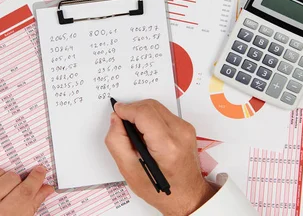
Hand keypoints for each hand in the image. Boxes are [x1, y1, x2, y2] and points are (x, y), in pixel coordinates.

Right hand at [105, 100, 215, 215]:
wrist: (187, 195)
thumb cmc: (161, 189)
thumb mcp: (130, 171)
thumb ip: (117, 142)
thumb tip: (115, 119)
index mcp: (167, 146)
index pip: (144, 114)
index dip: (126, 110)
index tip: (116, 112)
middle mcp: (180, 133)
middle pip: (150, 106)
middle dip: (132, 110)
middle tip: (122, 125)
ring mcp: (185, 128)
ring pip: (156, 107)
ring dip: (141, 114)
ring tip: (134, 132)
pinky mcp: (186, 127)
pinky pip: (163, 113)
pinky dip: (150, 118)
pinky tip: (146, 134)